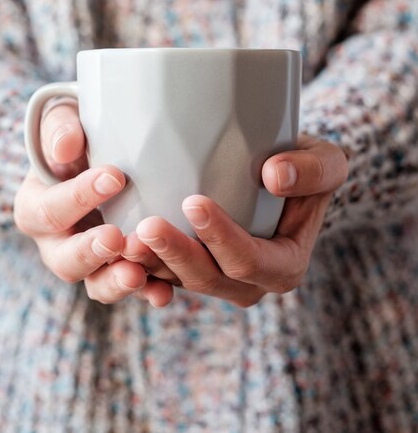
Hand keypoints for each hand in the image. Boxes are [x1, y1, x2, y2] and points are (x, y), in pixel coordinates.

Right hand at [14, 99, 174, 306]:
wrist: (103, 156)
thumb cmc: (79, 138)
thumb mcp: (64, 122)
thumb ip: (60, 130)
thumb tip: (65, 148)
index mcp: (36, 208)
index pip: (49, 209)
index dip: (79, 196)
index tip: (114, 177)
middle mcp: (57, 244)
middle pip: (65, 260)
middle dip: (89, 252)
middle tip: (115, 237)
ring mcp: (90, 262)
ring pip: (96, 284)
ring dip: (116, 282)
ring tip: (137, 274)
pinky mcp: (120, 269)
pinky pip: (131, 288)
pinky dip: (147, 292)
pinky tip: (164, 291)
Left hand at [131, 135, 348, 306]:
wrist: (284, 177)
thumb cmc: (306, 168)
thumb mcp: (327, 162)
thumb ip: (313, 170)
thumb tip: (274, 175)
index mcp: (284, 264)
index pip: (251, 261)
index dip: (223, 239)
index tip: (194, 203)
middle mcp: (250, 281)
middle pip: (209, 279)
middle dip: (177, 255)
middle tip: (147, 226)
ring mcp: (217, 278)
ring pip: (179, 281)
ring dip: (151, 264)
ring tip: (122, 238)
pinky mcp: (191, 266)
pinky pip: (163, 274)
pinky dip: (141, 264)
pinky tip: (117, 244)